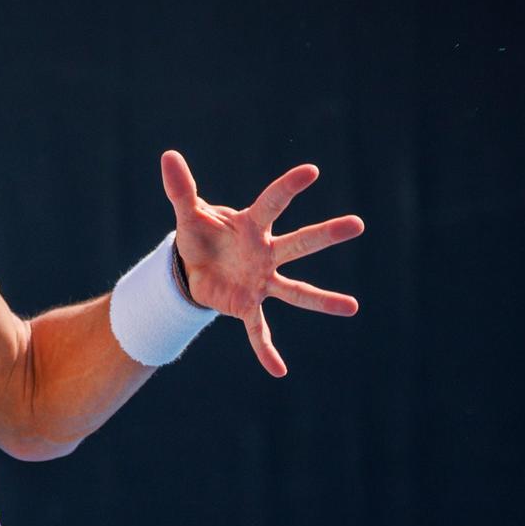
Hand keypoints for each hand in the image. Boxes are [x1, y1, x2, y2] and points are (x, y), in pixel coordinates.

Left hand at [160, 150, 363, 376]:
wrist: (192, 267)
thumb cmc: (200, 236)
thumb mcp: (187, 214)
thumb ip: (181, 189)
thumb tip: (167, 155)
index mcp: (253, 226)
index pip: (273, 202)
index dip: (289, 186)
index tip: (311, 172)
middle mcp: (266, 252)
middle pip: (299, 242)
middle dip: (327, 234)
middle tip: (356, 224)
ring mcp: (261, 280)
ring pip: (295, 290)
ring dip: (322, 300)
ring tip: (352, 308)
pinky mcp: (247, 305)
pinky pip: (259, 330)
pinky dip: (265, 350)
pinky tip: (278, 371)